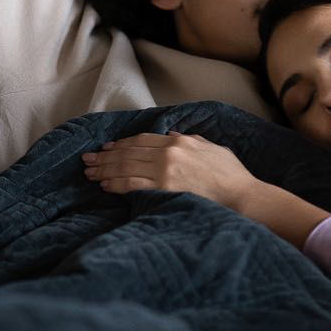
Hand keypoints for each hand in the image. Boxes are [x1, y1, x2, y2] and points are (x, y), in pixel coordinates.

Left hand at [81, 131, 254, 208]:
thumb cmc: (232, 175)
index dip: (122, 143)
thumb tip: (174, 135)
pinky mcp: (164, 189)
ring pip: (126, 167)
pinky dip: (115, 184)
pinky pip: (132, 185)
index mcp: (179, 141)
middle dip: (105, 156)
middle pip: (129, 152)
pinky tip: (104, 185)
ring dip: (105, 169)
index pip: (142, 140)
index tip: (108, 147)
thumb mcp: (213, 149)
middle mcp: (168, 153)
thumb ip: (192, 141)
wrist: (242, 195)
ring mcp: (165, 171)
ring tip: (89, 173)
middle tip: (88, 160)